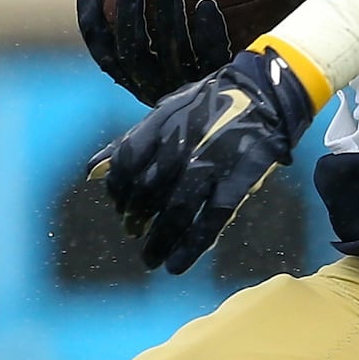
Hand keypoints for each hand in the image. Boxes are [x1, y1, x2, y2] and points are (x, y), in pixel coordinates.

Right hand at [76, 0, 239, 106]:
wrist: (242, 80)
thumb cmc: (192, 39)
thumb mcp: (160, 29)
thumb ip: (142, 7)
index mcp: (135, 75)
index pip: (104, 54)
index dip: (92, 24)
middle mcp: (157, 87)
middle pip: (134, 56)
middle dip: (129, 19)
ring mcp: (189, 87)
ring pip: (173, 55)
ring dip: (167, 18)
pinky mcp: (222, 80)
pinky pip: (213, 58)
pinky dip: (208, 30)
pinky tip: (206, 3)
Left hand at [96, 45, 314, 274]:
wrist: (266, 94)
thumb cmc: (212, 103)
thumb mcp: (167, 111)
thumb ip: (131, 141)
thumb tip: (92, 171)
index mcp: (162, 124)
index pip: (127, 162)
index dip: (118, 190)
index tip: (118, 206)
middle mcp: (181, 146)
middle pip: (147, 192)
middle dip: (135, 218)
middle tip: (133, 232)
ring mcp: (210, 166)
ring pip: (175, 212)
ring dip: (158, 241)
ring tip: (150, 259)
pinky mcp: (236, 183)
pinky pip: (209, 222)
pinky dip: (191, 247)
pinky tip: (177, 265)